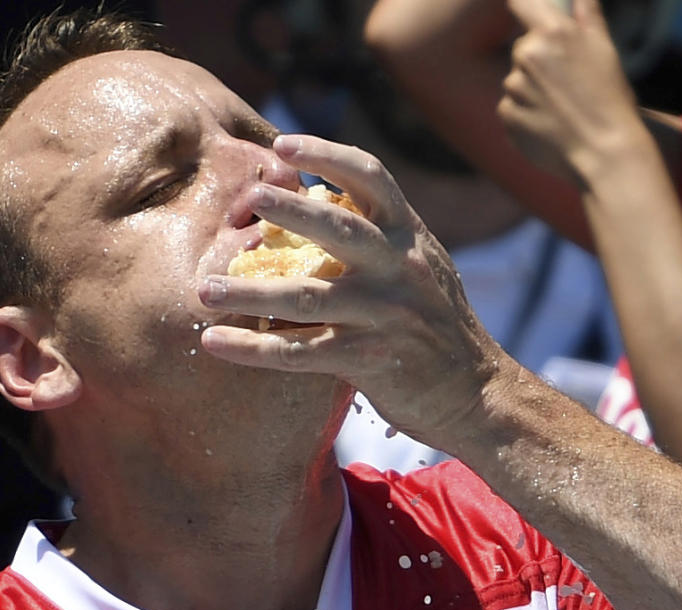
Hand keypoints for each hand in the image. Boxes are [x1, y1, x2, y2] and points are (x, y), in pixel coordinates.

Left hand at [199, 134, 508, 448]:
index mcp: (409, 236)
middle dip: (289, 209)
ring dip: (249, 293)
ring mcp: (385, 315)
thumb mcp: (421, 268)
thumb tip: (314, 206)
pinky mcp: (370, 361)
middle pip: (339, 228)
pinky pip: (300, 353)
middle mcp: (399, 269)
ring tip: (204, 290)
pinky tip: (216, 344)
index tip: (282, 143)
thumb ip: (379, 238)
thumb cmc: (436, 327)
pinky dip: (254, 349)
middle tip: (246, 199)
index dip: (326, 155)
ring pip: (306, 297)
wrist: (476, 394)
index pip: (371, 178)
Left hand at [500, 0, 642, 183]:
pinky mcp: (507, 115)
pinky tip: (550, 125)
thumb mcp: (604, 50)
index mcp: (552, 33)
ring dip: (532, 90)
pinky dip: (526, 115)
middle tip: (567, 83)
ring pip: (517, 80)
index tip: (527, 14)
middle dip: (539, 60)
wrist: (604, 153)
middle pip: (522, 48)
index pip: (520, 1)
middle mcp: (527, 56)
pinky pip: (512, 108)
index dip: (523, 7)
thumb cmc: (610, 100)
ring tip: (562, 109)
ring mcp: (513, 87)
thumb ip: (587, 15)